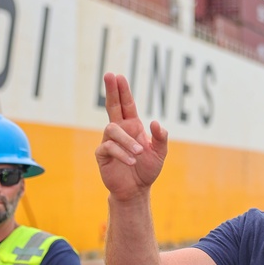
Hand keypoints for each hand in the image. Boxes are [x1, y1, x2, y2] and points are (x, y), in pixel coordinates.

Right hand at [96, 73, 168, 200]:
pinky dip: (121, 153)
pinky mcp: (103, 154)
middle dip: (112, 90)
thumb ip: (161, 138)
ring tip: (139, 153)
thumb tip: (156, 122)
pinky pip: (108, 147)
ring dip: (126, 140)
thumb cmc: (147, 169)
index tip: (118, 76)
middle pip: (113, 106)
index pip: (127, 105)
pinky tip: (131, 161)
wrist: (136, 190)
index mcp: (133, 127)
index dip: (122, 91)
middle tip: (109, 74)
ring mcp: (110, 142)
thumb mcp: (160, 153)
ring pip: (112, 129)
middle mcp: (120, 131)